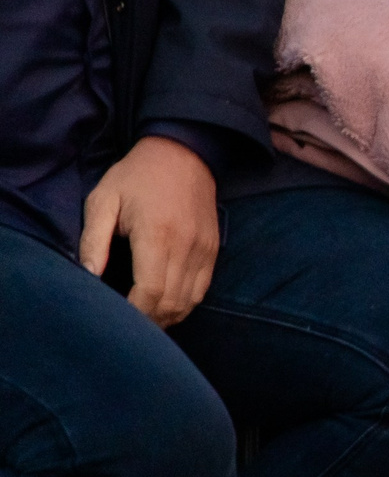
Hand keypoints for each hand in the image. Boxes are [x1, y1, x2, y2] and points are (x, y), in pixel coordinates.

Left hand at [80, 136, 219, 326]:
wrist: (184, 152)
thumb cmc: (137, 176)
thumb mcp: (104, 200)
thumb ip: (93, 240)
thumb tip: (88, 277)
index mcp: (157, 235)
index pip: (150, 293)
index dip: (133, 315)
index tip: (115, 321)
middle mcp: (186, 246)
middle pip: (170, 304)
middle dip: (147, 321)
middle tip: (125, 325)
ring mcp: (204, 249)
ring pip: (188, 301)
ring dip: (166, 317)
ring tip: (143, 318)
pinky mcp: (213, 249)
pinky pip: (201, 289)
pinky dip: (183, 304)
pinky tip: (164, 304)